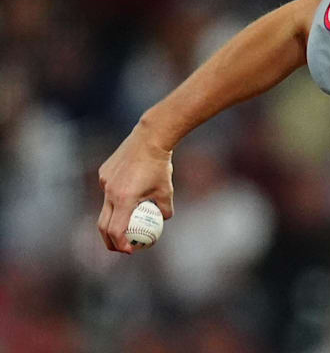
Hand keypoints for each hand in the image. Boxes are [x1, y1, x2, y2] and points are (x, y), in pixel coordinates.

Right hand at [97, 122, 174, 252]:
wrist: (149, 138)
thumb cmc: (160, 165)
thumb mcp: (167, 190)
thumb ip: (165, 208)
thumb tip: (163, 220)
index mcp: (124, 199)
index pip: (116, 230)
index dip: (120, 244)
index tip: (129, 250)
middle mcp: (110, 192)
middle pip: (103, 224)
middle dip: (110, 240)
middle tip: (121, 246)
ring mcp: (104, 182)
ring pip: (105, 206)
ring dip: (113, 218)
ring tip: (127, 222)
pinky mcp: (104, 173)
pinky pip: (108, 190)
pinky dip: (116, 197)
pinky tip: (131, 190)